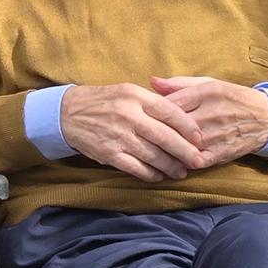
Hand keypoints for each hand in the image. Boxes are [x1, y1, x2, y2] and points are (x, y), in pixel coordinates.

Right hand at [58, 83, 201, 181]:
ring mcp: (118, 136)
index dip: (188, 127)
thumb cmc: (103, 102)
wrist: (67, 114)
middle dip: (185, 151)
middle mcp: (129, 116)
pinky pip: (135, 167)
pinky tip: (158, 176)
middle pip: (165, 137)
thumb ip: (153, 101)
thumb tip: (183, 114)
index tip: (200, 138)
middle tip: (198, 161)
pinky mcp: (109, 153)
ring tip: (181, 172)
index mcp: (136, 97)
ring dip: (170, 166)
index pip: (170, 112)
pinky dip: (150, 174)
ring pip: (153, 155)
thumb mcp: (127, 91)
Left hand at [148, 76, 267, 168]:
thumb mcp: (208, 84)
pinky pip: (195, 160)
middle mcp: (210, 113)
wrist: (265, 119)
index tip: (143, 117)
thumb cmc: (230, 98)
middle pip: (172, 126)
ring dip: (165, 149)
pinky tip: (172, 161)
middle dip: (155, 131)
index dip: (152, 112)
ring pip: (181, 144)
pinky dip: (182, 162)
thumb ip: (178, 84)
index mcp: (206, 92)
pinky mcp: (221, 152)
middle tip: (142, 135)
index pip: (169, 104)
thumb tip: (152, 81)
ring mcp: (216, 135)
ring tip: (151, 149)